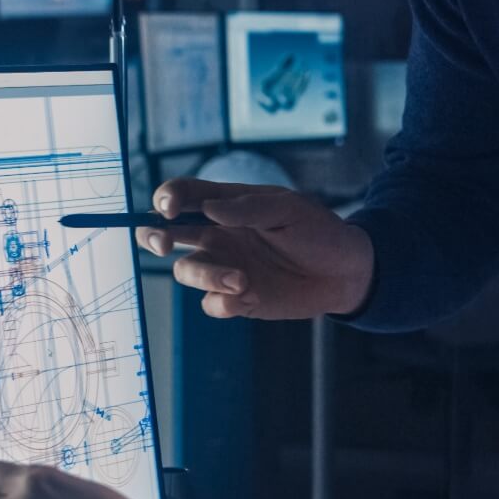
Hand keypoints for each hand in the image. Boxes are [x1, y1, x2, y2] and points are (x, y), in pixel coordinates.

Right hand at [138, 179, 374, 320]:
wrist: (345, 273)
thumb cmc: (318, 231)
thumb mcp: (289, 209)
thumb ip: (248, 208)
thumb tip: (208, 209)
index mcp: (226, 205)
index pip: (184, 195)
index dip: (167, 198)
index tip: (169, 209)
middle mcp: (218, 236)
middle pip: (166, 233)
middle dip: (154, 236)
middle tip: (164, 244)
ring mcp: (224, 267)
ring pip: (186, 271)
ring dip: (206, 276)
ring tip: (241, 281)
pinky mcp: (236, 299)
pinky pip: (211, 303)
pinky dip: (224, 302)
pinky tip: (253, 295)